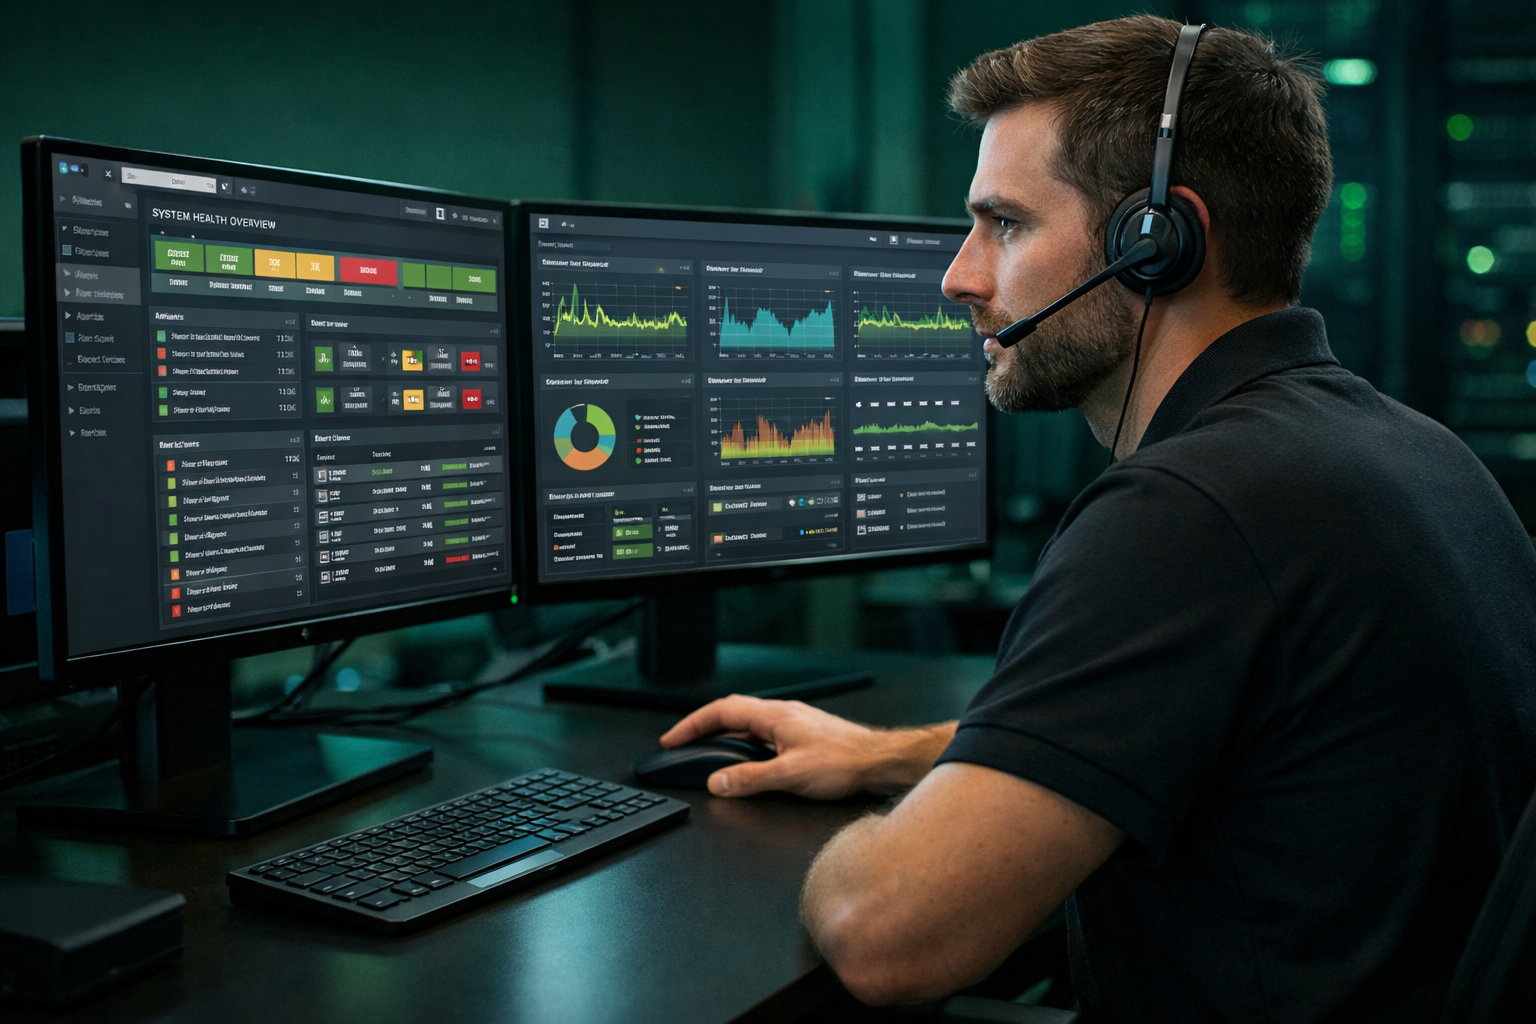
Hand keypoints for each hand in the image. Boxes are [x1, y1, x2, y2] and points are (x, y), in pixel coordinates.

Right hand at [659, 694, 955, 799]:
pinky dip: (744, 745)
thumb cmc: (844, 762)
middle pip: (731, 714)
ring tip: (708, 754)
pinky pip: (763, 735)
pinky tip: (747, 763)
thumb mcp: (790, 775)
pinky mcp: (803, 735)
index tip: (673, 739)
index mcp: (773, 715)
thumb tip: (717, 782)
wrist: (880, 761)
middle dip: (702, 728)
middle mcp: (781, 714)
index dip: (692, 725)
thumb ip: (750, 779)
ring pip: (748, 724)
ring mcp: (793, 723)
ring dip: (724, 736)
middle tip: (682, 744)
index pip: (721, 712)